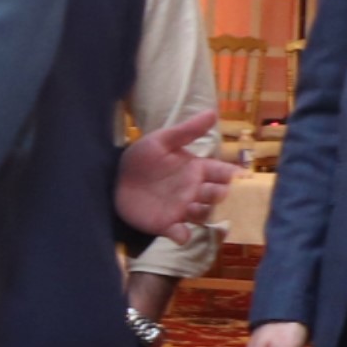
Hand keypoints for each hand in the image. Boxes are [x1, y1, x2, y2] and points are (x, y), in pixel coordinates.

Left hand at [116, 110, 237, 240]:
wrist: (112, 178)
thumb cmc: (141, 159)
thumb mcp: (161, 141)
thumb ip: (187, 130)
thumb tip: (213, 112)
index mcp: (197, 170)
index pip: (223, 173)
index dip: (231, 175)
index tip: (235, 176)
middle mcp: (194, 190)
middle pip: (217, 195)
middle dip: (219, 194)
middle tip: (211, 191)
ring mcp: (181, 208)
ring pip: (204, 214)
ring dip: (203, 212)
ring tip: (193, 207)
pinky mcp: (165, 224)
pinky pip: (181, 233)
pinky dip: (183, 235)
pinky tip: (179, 232)